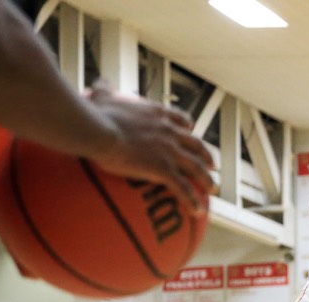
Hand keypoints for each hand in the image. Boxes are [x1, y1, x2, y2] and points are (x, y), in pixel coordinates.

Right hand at [85, 81, 214, 211]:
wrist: (98, 130)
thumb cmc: (95, 114)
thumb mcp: (101, 95)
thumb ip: (105, 89)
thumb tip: (101, 82)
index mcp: (158, 115)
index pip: (180, 120)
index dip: (188, 128)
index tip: (191, 132)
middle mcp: (169, 131)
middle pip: (196, 145)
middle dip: (206, 156)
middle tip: (212, 165)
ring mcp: (169, 151)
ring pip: (196, 168)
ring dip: (207, 180)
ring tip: (213, 190)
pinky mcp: (163, 169)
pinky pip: (182, 188)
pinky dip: (191, 200)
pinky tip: (198, 211)